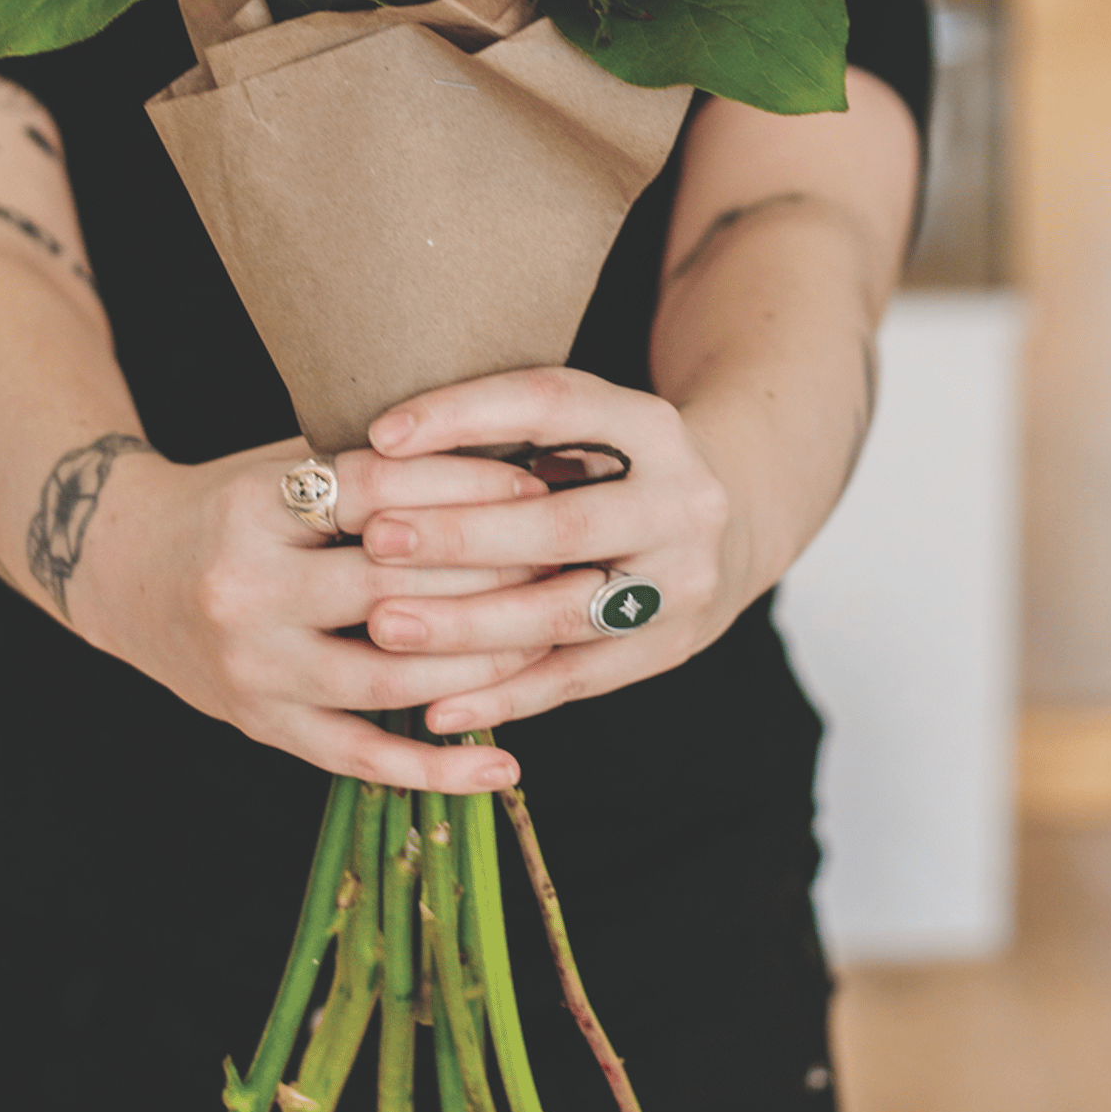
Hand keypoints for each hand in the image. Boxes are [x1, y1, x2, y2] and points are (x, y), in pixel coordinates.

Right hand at [73, 434, 550, 791]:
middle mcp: (247, 588)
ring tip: (551, 646)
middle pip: (391, 586)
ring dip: (481, 665)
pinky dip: (435, 768)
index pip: (380, 492)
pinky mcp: (261, 725)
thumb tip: (504, 454)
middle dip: (490, 577)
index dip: (464, 488)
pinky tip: (504, 764)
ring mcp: (252, 666)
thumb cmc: (233, 505)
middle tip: (566, 567)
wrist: (123, 569)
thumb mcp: (284, 466)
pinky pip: (359, 757)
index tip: (537, 487)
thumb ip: (370, 470)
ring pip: (387, 676)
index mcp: (257, 507)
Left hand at [359, 368, 738, 733]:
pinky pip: (573, 679)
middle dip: (460, 535)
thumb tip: (384, 444)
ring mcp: (681, 583)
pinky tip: (434, 706)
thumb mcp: (590, 423)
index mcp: (652, 425)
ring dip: (467, 624)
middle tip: (376, 538)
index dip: (465, 416)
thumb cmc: (616, 463)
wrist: (734, 520)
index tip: (381, 435)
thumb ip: (512, 429)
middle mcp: (681, 503)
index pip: (552, 405)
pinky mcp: (668, 649)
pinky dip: (501, 696)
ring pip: (562, 612)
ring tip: (384, 626)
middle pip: (562, 525)